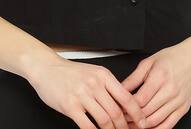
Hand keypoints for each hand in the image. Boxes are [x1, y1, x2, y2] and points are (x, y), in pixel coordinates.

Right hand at [27, 53, 148, 128]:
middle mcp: (95, 84)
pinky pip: (87, 126)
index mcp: (104, 75)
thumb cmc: (70, 72)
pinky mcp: (70, 106)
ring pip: (104, 120)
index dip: (137, 113)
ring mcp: (82, 95)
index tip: (143, 123)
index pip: (126, 97)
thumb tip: (125, 106)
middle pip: (117, 112)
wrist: (46, 68)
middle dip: (125, 127)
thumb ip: (108, 87)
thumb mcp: (93, 73)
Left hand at [120, 37, 190, 127]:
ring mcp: (178, 101)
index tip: (119, 107)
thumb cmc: (173, 57)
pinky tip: (148, 128)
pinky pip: (169, 124)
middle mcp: (170, 90)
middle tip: (122, 117)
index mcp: (159, 77)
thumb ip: (134, 77)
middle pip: (146, 112)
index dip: (126, 106)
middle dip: (131, 117)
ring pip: (156, 120)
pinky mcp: (184, 108)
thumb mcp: (150, 61)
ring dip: (142, 126)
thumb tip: (120, 88)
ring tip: (131, 124)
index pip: (139, 99)